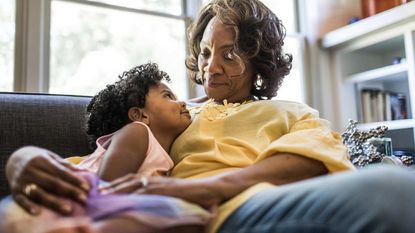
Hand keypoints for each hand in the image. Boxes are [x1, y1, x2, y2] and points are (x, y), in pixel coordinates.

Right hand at [6, 146, 89, 214]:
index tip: (87, 188)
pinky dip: (29, 206)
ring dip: (54, 202)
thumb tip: (85, 171)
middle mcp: (31, 170)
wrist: (14, 159)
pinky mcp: (15, 191)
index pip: (61, 172)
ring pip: (39, 193)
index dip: (74, 180)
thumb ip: (66, 165)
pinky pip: (21, 200)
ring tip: (68, 209)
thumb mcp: (51, 157)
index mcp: (42, 160)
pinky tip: (38, 213)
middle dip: (70, 191)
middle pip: (53, 183)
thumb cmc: (39, 159)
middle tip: (83, 199)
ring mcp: (22, 181)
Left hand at [100, 174, 223, 208]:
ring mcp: (162, 184)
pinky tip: (127, 199)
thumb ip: (159, 195)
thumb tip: (146, 201)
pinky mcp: (167, 190)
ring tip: (106, 195)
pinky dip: (137, 195)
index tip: (104, 189)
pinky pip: (149, 192)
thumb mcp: (171, 193)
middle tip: (98, 192)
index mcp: (156, 180)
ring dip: (120, 189)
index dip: (118, 184)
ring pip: (136, 184)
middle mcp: (156, 180)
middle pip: (130, 180)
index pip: (133, 179)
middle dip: (114, 186)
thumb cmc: (191, 194)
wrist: (208, 190)